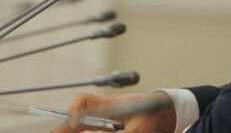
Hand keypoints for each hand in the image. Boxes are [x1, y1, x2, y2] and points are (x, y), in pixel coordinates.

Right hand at [48, 92, 175, 132]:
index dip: (75, 110)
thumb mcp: (141, 126)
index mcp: (108, 104)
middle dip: (63, 128)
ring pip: (81, 127)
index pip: (83, 101)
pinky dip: (81, 131)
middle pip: (77, 118)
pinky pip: (90, 129)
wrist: (166, 113)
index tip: (74, 123)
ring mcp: (105, 122)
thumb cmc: (154, 112)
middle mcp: (103, 112)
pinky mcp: (110, 129)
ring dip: (70, 131)